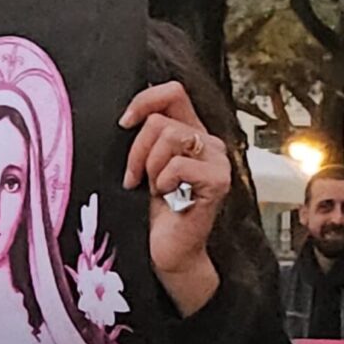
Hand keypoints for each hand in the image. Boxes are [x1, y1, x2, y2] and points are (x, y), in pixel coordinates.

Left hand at [120, 82, 228, 313]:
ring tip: (156, 190)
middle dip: (138, 151)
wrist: (168, 252)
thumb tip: (128, 115)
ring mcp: (217, 160)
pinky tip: (170, 198)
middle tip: (136, 179)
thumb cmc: (154, 213)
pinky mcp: (219, 180)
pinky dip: (164, 182)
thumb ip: (146, 137)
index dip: (145, 100)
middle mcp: (208, 142)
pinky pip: (179, 165)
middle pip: (162, 119)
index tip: (124, 123)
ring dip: (151, 167)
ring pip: (170, 137)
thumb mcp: (144, 165)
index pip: (173, 92)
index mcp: (191, 132)